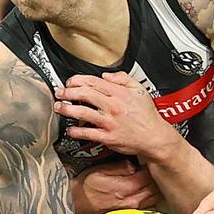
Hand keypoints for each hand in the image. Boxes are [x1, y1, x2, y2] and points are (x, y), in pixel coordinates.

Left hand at [54, 71, 175, 158]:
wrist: (154, 138)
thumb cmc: (147, 116)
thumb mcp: (140, 90)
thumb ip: (123, 79)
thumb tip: (106, 75)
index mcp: (119, 94)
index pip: (94, 82)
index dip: (78, 80)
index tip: (70, 82)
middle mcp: (113, 107)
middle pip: (85, 94)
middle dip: (68, 92)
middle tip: (60, 93)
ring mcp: (109, 122)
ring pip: (83, 112)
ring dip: (67, 109)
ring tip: (59, 107)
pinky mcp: (108, 137)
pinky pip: (88, 133)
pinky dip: (76, 131)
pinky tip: (70, 129)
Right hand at [71, 159, 160, 213]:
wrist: (77, 204)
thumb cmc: (85, 188)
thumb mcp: (100, 171)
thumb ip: (120, 167)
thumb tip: (134, 164)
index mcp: (125, 187)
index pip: (149, 175)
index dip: (152, 166)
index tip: (152, 159)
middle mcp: (132, 200)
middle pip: (155, 187)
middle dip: (157, 177)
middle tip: (156, 168)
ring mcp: (132, 209)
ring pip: (155, 198)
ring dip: (156, 188)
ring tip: (154, 179)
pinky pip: (149, 206)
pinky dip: (152, 198)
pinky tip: (149, 191)